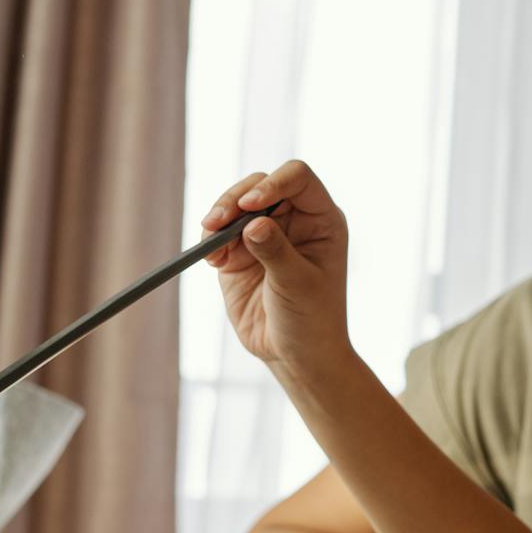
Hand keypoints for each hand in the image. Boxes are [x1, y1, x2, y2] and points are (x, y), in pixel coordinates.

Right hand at [201, 160, 350, 375]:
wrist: (294, 353)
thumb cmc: (311, 319)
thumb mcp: (297, 285)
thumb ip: (276, 252)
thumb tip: (253, 223)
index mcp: (322, 219)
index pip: (298, 179)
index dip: (274, 183)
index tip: (251, 205)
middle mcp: (294, 220)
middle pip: (260, 185)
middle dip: (235, 198)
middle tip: (216, 223)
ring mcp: (264, 233)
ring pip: (235, 204)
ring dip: (218, 216)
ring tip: (211, 240)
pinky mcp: (239, 252)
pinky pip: (218, 231)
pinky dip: (209, 239)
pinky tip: (213, 260)